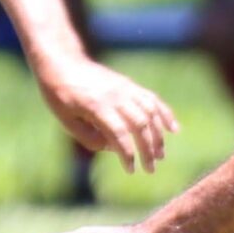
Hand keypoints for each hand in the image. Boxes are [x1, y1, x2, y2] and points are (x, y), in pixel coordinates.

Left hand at [38, 55, 177, 172]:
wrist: (62, 61)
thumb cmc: (59, 93)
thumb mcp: (65, 120)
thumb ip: (88, 138)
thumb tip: (112, 149)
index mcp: (96, 106)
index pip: (119, 134)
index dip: (127, 154)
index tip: (131, 170)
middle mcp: (115, 96)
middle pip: (140, 125)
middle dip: (148, 150)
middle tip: (150, 169)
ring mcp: (124, 88)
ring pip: (150, 113)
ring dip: (158, 136)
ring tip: (160, 155)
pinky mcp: (129, 85)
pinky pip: (152, 99)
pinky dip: (165, 114)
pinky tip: (174, 129)